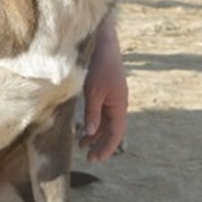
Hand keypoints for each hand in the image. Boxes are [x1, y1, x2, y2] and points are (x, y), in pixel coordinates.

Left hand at [79, 15, 127, 161]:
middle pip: (112, 129)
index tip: (96, 159)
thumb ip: (92, 113)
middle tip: (89, 158)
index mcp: (119, 104)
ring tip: (82, 145)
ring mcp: (112, 96)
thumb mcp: (93, 92)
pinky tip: (83, 128)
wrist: (102, 42)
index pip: (117, 132)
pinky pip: (101, 112)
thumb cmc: (99, 65)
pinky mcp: (104, 90)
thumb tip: (91, 133)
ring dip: (95, 134)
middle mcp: (118, 103)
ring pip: (106, 121)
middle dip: (101, 144)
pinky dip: (93, 121)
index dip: (107, 147)